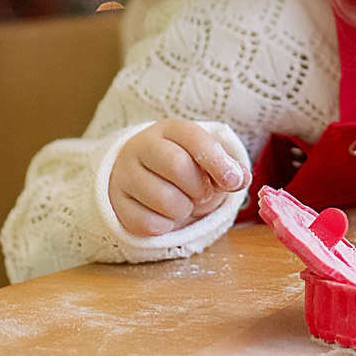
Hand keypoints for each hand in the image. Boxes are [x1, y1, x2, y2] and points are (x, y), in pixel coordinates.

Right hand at [109, 119, 246, 236]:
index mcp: (168, 130)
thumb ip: (227, 168)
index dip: (218, 162)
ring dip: (184, 209)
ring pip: (164, 199)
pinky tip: (165, 216)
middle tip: (203, 193)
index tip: (234, 181)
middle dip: (200, 187)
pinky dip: (166, 226)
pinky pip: (148, 224)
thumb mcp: (206, 161)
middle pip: (177, 166)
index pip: (194, 138)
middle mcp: (141, 147)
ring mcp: (124, 175)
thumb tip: (240, 178)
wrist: (142, 180)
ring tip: (183, 203)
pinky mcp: (116, 204)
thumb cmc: (183, 169)